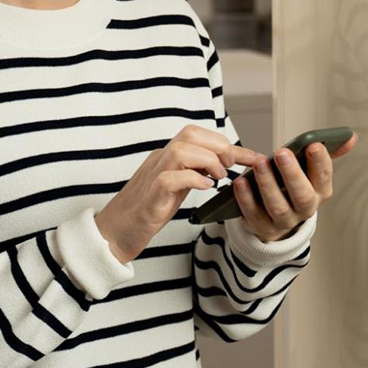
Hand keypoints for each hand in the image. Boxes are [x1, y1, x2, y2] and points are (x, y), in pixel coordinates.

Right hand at [95, 125, 260, 262]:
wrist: (114, 234)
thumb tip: (220, 167)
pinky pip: (170, 178)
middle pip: (190, 133)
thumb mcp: (176, 188)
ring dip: (207, 161)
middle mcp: (159, 161)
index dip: (229, 145)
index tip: (252, 158)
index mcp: (167, 157)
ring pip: (181, 149)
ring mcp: (152, 176)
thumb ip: (193, 174)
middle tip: (229, 168)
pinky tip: (204, 188)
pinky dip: (192, 179)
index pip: (198, 137)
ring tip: (217, 178)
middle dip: (218, 146)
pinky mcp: (149, 196)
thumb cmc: (145, 212)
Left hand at [233, 133, 357, 242]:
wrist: (276, 220)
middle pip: (302, 195)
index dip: (320, 162)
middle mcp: (305, 209)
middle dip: (293, 173)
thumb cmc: (293, 188)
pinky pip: (254, 215)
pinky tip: (241, 182)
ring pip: (278, 206)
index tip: (313, 144)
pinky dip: (246, 199)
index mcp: (320, 192)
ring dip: (268, 184)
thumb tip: (351, 136)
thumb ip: (327, 153)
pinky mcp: (263, 227)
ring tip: (259, 163)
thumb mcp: (311, 172)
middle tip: (282, 153)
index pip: (323, 177)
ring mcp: (284, 221)